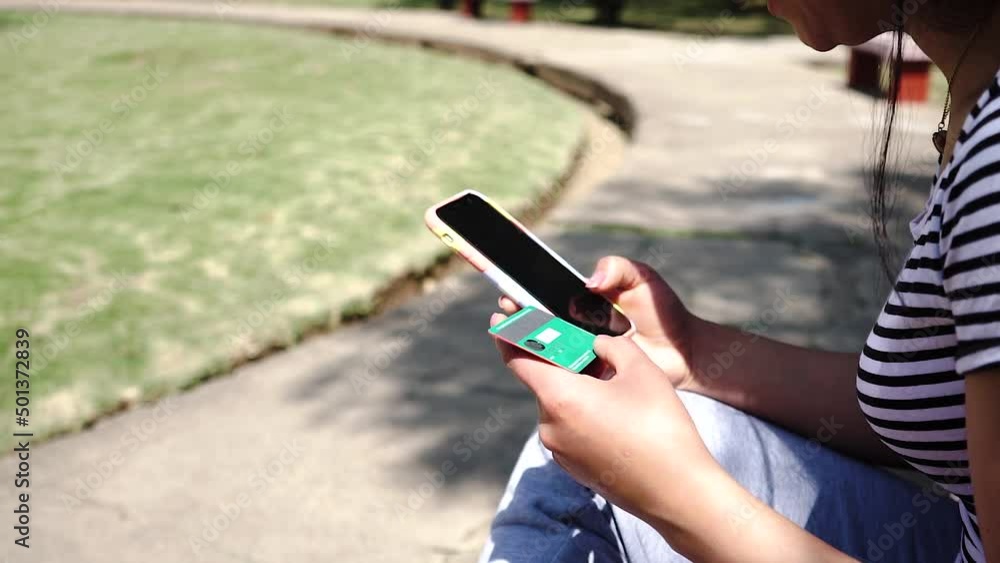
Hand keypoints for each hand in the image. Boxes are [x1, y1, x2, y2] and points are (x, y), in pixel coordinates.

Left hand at [492, 323, 720, 521]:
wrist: (677, 491)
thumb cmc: (660, 426)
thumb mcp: (640, 369)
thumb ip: (611, 346)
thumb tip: (597, 346)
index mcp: (559, 397)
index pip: (518, 359)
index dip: (509, 335)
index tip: (501, 318)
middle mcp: (550, 425)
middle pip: (543, 381)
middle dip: (560, 361)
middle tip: (585, 347)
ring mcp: (559, 450)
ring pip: (559, 405)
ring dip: (575, 388)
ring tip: (611, 383)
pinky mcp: (573, 466)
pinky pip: (569, 428)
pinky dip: (582, 413)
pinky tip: (616, 413)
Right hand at [498, 256, 699, 390]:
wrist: (684, 351)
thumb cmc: (663, 311)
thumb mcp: (642, 278)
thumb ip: (617, 268)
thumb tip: (590, 281)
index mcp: (585, 301)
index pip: (548, 294)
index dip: (526, 292)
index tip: (510, 292)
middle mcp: (578, 326)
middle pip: (540, 320)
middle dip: (519, 315)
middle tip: (507, 310)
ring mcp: (582, 351)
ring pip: (547, 346)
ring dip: (528, 340)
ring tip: (513, 331)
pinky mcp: (591, 374)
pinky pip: (566, 369)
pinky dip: (551, 365)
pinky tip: (536, 359)